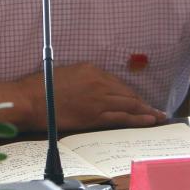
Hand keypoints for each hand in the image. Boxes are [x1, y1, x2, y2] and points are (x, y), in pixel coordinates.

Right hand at [19, 62, 166, 130]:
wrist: (31, 100)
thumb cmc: (42, 88)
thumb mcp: (66, 74)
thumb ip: (82, 79)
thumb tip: (91, 88)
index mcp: (91, 69)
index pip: (116, 82)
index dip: (128, 92)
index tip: (135, 98)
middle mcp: (99, 82)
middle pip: (126, 92)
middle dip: (142, 102)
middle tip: (154, 108)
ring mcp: (99, 99)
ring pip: (129, 104)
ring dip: (146, 110)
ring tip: (158, 115)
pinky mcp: (96, 115)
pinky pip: (123, 117)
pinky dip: (138, 118)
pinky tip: (149, 120)